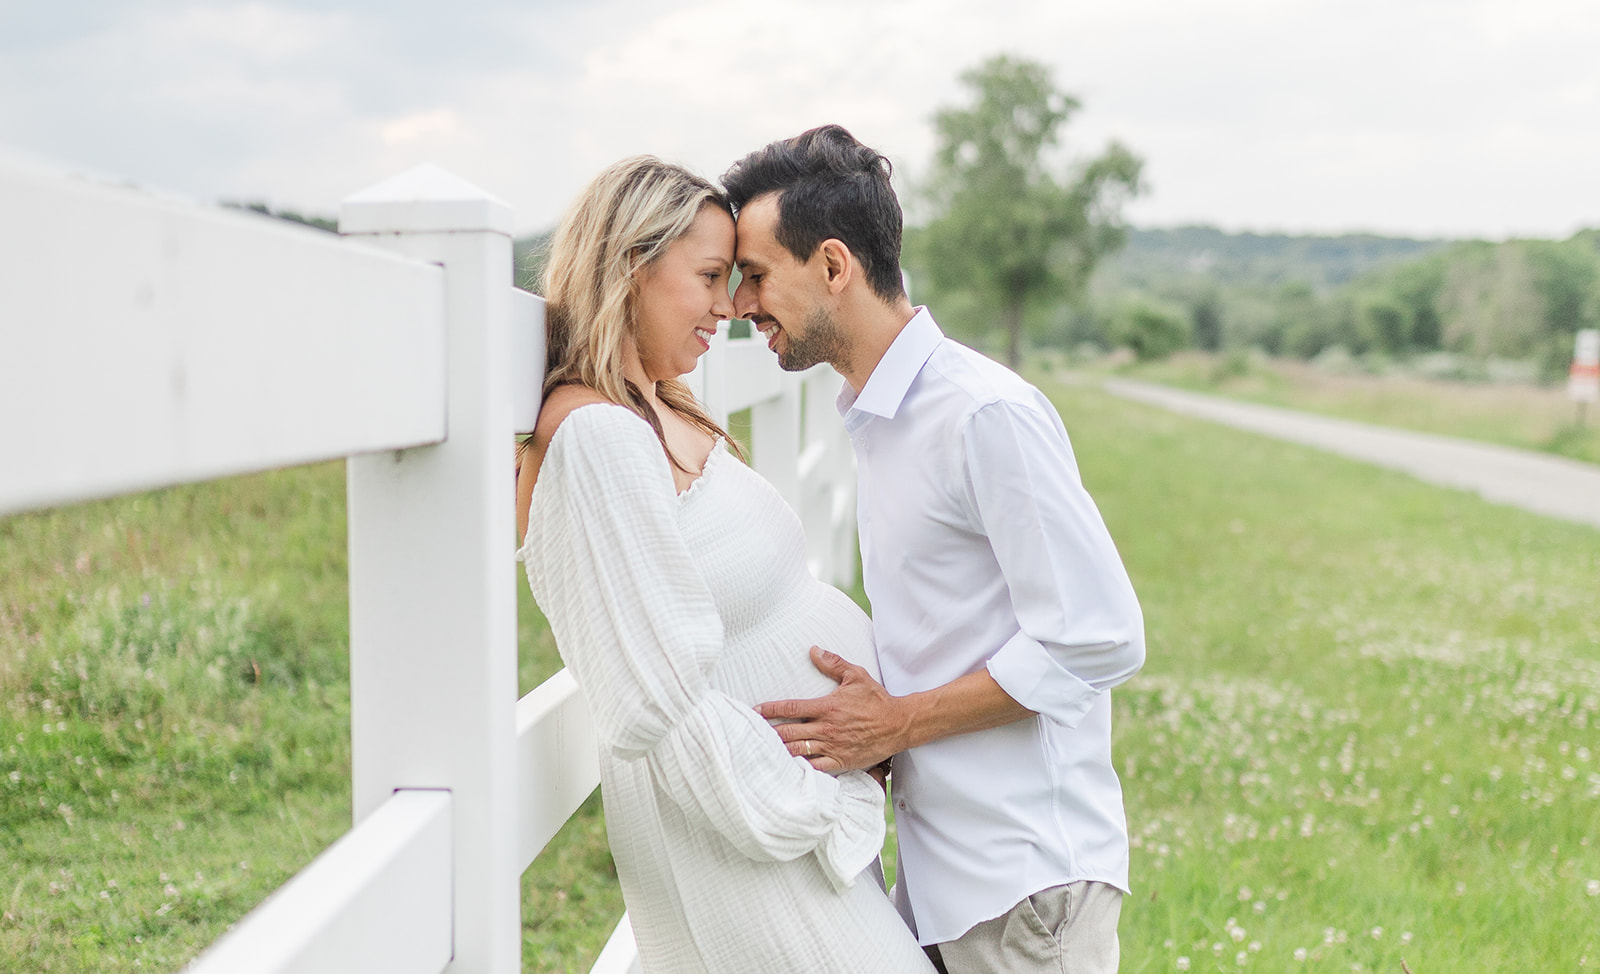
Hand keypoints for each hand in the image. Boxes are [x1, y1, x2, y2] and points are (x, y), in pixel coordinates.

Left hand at [756, 647, 908, 772]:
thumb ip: (833, 663)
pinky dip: (800, 769)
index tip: (755, 710)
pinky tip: (787, 770)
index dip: (771, 709)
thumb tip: (814, 649)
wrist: (898, 724)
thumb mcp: (856, 676)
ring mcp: (833, 747)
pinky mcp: (841, 761)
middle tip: (750, 734)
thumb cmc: (876, 700)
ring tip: (762, 752)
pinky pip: (815, 768)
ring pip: (798, 751)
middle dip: (768, 733)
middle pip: (789, 732)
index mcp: (827, 707)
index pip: (791, 707)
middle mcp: (827, 728)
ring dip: (779, 751)